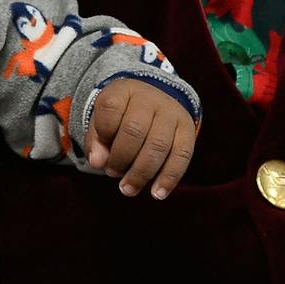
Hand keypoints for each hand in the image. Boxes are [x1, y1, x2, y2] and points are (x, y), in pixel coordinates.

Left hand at [85, 79, 197, 198]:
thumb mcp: (103, 121)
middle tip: (112, 173)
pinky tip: (157, 193)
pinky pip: (181, 155)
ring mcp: (171, 112)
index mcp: (124, 90)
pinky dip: (169, 178)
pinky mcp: (188, 129)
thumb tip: (97, 162)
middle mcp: (150, 98)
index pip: (110, 109)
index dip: (102, 134)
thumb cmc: (122, 117)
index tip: (99, 152)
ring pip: (158, 146)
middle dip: (121, 158)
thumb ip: (96, 141)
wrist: (153, 101)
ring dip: (141, 173)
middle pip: (134, 130)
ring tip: (128, 189)